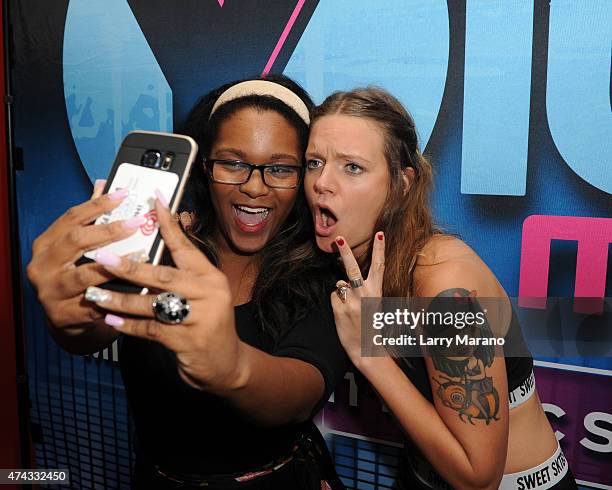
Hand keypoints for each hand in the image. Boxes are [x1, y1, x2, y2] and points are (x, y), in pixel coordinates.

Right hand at [26, 180, 144, 331]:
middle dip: (108, 231)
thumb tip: (103, 184)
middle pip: (76, 241)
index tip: (123, 194)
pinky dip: (117, 294)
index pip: (71, 217)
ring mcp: (51, 292)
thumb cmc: (74, 275)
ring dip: (116, 264)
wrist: (65, 318)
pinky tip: (137, 286)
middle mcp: (42, 266)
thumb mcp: (76, 248)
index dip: (97, 204)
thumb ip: (89, 218)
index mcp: (46, 244)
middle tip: (136, 223)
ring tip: (142, 254)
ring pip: (86, 274)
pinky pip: (96, 302)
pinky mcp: (65, 315)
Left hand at [86, 197, 243, 391]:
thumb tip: (153, 246)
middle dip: (128, 267)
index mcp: (210, 276)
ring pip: (150, 304)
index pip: (185, 246)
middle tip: (101, 258)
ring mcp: (199, 317)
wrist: (225, 363)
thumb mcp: (203, 294)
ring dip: (118, 300)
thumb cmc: (207, 322)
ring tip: (94, 294)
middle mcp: (209, 293)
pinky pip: (150, 330)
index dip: (168, 224)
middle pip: (162, 275)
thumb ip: (182, 273)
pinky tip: (110, 321)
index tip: (153, 201)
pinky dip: (128, 326)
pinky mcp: (187, 341)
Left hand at [331, 232, 384, 365]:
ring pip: (340, 285)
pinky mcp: (338, 309)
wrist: (367, 351)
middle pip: (352, 268)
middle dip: (345, 251)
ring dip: (343, 293)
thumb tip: (343, 282)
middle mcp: (364, 295)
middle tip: (338, 238)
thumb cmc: (372, 327)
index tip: (380, 233)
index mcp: (377, 292)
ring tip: (352, 309)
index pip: (379, 266)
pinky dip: (337, 303)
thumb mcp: (374, 306)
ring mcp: (350, 302)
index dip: (380, 249)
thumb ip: (363, 291)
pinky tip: (344, 315)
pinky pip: (333, 297)